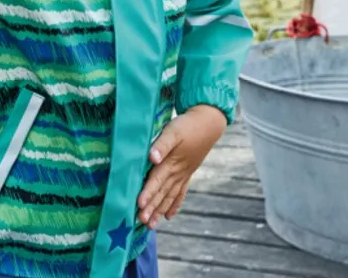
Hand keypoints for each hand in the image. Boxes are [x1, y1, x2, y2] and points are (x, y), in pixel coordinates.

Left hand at [137, 104, 226, 226]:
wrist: (208, 123)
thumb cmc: (187, 125)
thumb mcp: (173, 131)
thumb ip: (161, 145)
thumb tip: (152, 158)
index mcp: (171, 162)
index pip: (156, 180)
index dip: (147, 193)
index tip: (139, 206)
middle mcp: (177, 172)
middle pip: (162, 192)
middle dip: (151, 207)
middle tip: (142, 222)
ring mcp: (183, 174)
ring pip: (170, 196)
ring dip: (160, 210)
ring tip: (152, 225)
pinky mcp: (187, 173)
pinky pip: (180, 192)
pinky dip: (174, 204)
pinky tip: (168, 215)